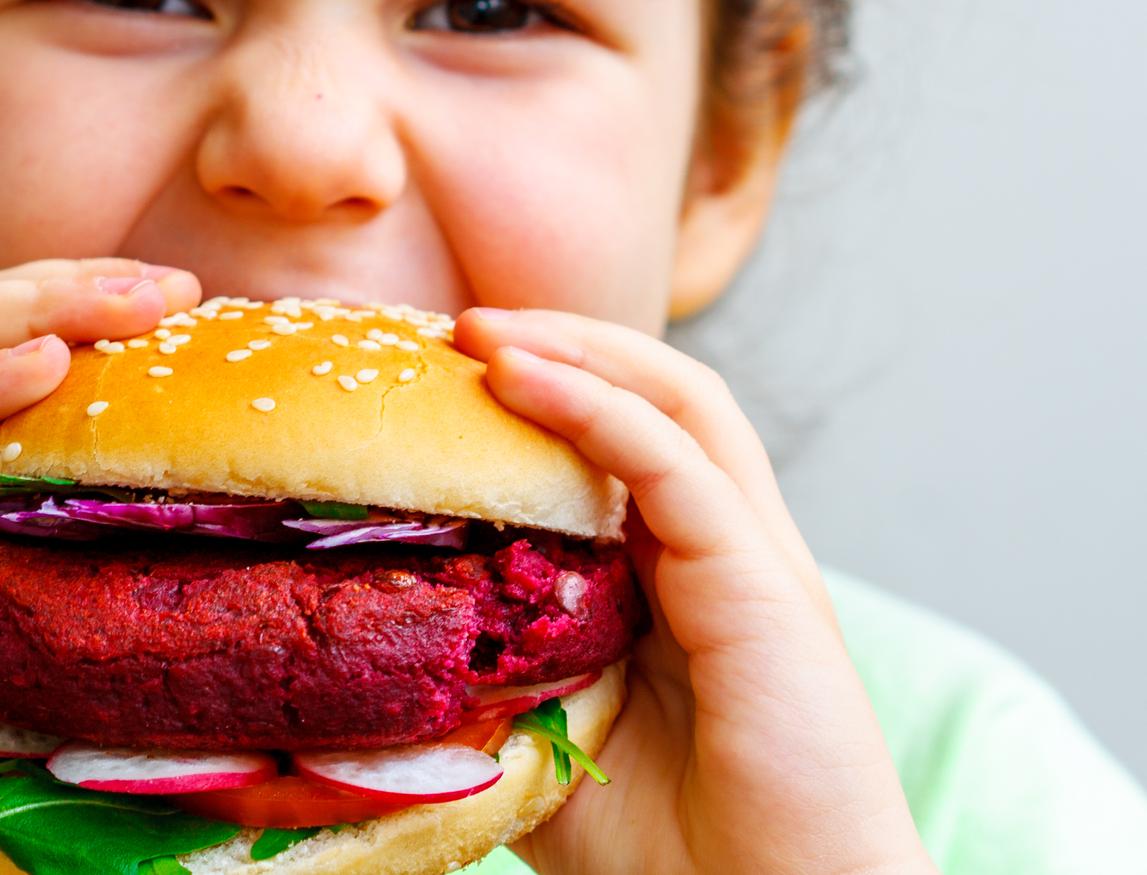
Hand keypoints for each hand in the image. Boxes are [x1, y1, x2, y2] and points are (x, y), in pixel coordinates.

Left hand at [455, 308, 935, 874]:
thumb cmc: (676, 852)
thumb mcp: (549, 742)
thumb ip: (493, 681)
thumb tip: (378, 648)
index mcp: (686, 578)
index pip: (625, 438)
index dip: (546, 387)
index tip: (444, 371)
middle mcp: (730, 550)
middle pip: (660, 394)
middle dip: (563, 340)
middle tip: (460, 325)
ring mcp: (756, 563)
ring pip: (679, 403)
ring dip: (579, 349)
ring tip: (484, 329)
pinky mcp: (768, 590)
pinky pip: (678, 468)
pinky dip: (598, 409)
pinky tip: (520, 380)